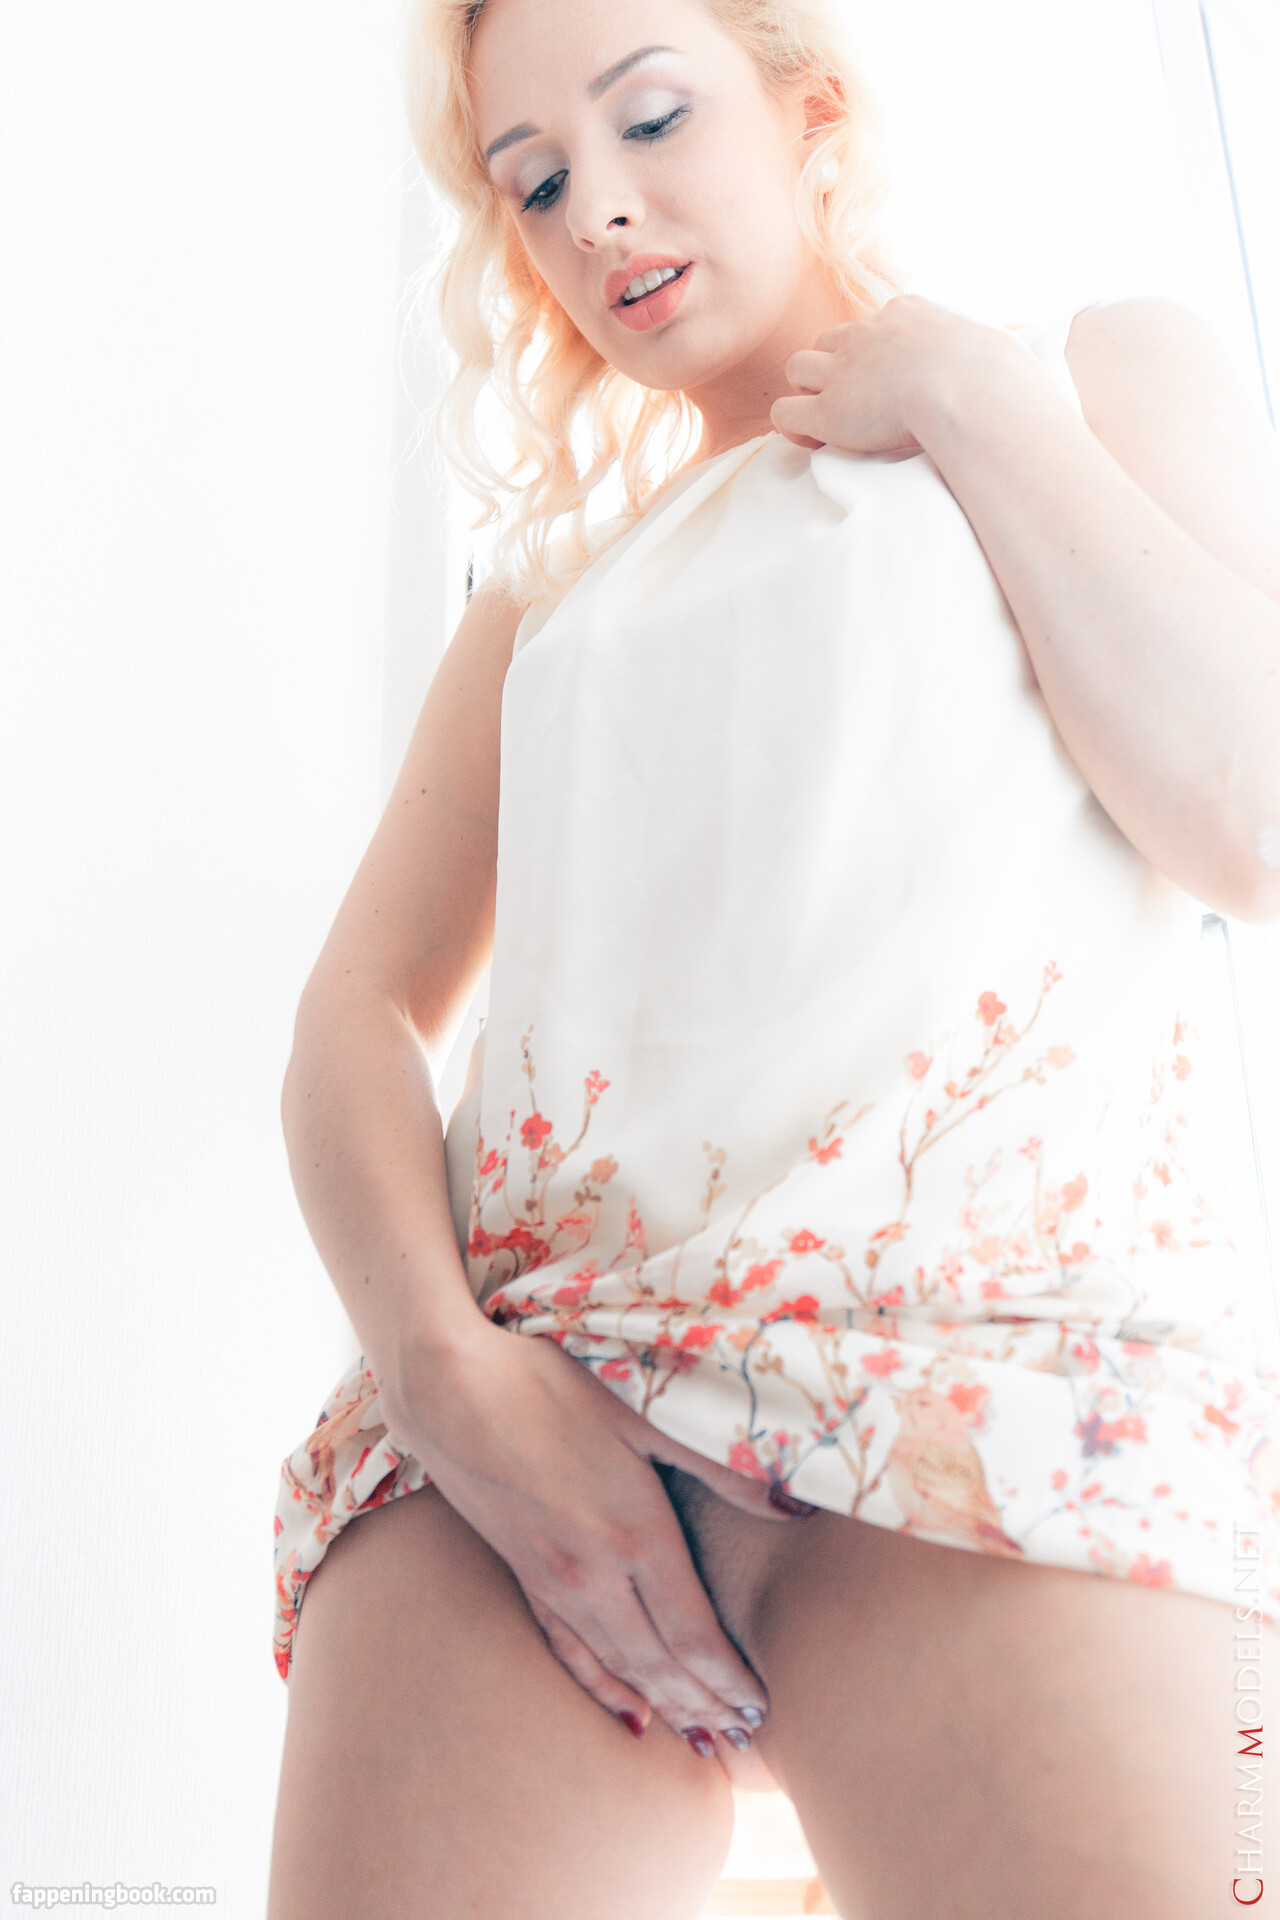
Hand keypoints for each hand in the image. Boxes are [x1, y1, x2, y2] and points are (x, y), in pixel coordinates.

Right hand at [386, 1315, 796, 1763]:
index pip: (694, 1634)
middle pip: (660, 1663)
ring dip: (664, 1706)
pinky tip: (626, 1713)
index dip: (729, 1679)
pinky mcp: (523, 1575)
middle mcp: (595, 1575)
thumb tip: (795, 1504)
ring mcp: (554, 1581)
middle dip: (705, 1705)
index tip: (762, 1709)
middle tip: (744, 1741)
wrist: (449, 1390)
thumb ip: (719, 1464)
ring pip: (617, 1665)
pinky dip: (602, 1688)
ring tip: (702, 1740)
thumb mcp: (643, 1412)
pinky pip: (568, 1650)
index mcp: (634, 1534)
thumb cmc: (550, 1386)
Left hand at [770, 293, 1016, 457]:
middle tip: (856, 405)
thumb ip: (984, 353)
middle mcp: (867, 333)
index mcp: (907, 312)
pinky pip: (785, 412)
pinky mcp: (828, 410)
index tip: (891, 382)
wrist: (970, 388)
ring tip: (830, 422)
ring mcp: (843, 370)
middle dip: (835, 369)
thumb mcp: (993, 346)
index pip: (875, 324)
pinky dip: (792, 426)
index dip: (874, 355)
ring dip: (809, 391)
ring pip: (799, 367)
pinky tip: (813, 440)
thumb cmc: (995, 376)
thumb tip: (1010, 370)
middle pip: (830, 341)